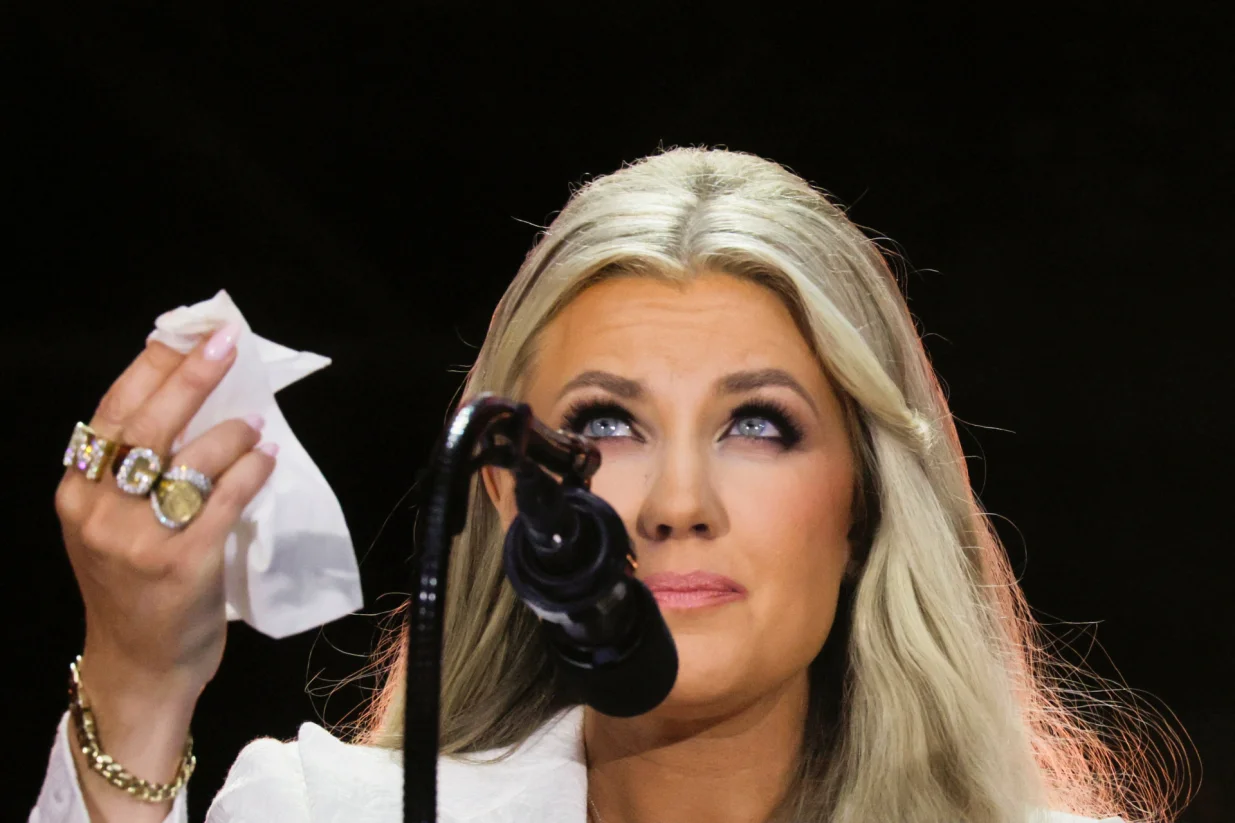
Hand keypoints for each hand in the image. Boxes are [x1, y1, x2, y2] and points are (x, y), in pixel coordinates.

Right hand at [55, 322, 275, 700]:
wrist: (139, 667)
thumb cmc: (134, 590)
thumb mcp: (110, 527)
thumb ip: (134, 474)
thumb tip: (191, 399)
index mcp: (75, 495)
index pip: (112, 413)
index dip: (151, 368)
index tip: (186, 335)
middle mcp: (98, 513)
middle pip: (148, 424)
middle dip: (191, 376)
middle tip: (227, 343)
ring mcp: (137, 540)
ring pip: (190, 459)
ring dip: (231, 430)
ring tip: (255, 422)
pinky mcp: (182, 564)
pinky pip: (224, 499)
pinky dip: (251, 470)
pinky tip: (267, 456)